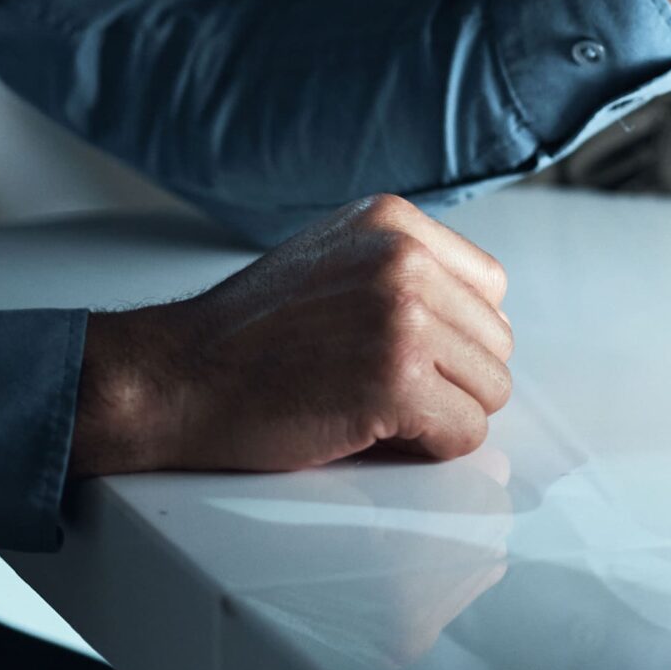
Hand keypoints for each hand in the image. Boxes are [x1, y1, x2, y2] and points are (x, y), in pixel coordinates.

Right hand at [71, 195, 514, 476]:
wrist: (175, 376)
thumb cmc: (248, 332)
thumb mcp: (332, 256)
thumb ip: (402, 264)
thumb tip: (476, 313)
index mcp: (393, 221)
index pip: (490, 288)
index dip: (453, 334)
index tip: (402, 351)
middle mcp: (404, 258)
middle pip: (495, 343)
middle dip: (449, 378)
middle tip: (381, 389)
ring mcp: (402, 318)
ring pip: (490, 390)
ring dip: (440, 414)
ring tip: (374, 407)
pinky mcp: (396, 380)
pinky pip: (465, 433)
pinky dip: (429, 448)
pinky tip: (375, 431)